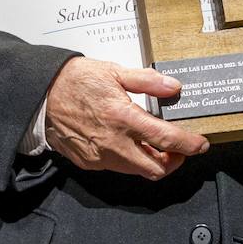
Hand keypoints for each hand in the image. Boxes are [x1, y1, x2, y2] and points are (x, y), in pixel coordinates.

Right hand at [44, 57, 208, 178]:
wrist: (42, 95)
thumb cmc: (76, 80)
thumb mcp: (114, 72)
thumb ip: (147, 81)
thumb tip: (173, 87)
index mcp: (123, 117)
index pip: (165, 139)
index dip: (188, 144)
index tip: (200, 145)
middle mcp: (113, 143)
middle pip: (155, 168)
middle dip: (173, 161)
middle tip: (179, 148)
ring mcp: (100, 157)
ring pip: (136, 171)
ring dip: (152, 162)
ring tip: (155, 144)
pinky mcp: (89, 163)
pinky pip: (117, 168)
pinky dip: (130, 160)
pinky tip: (130, 143)